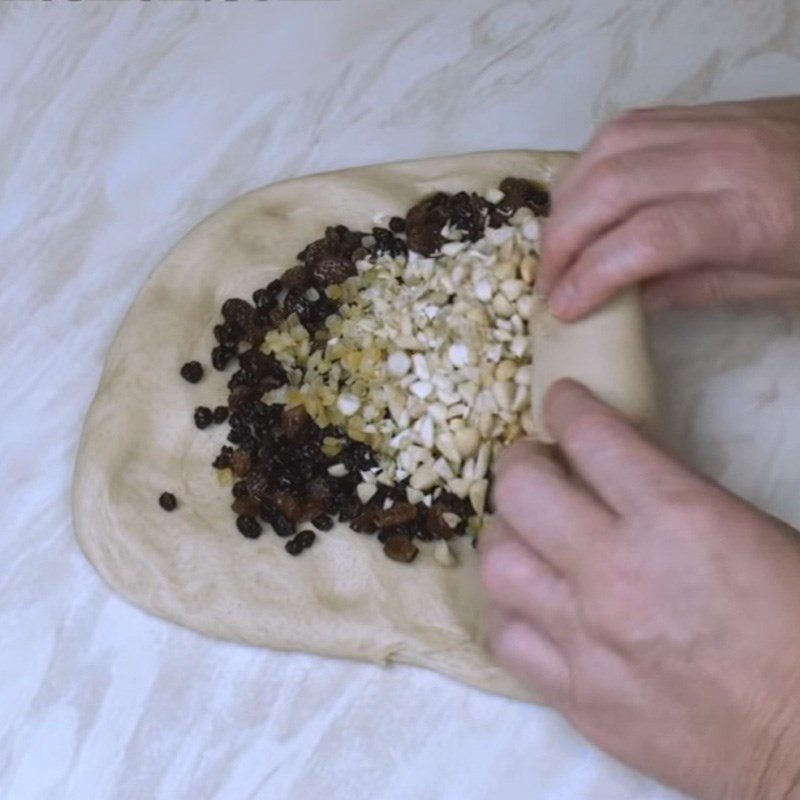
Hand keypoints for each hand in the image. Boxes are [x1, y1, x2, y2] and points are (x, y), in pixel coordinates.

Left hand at [480, 380, 799, 799]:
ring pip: (498, 564)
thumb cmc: (798, 626)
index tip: (561, 402)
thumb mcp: (747, 530)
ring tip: (528, 537)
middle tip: (534, 466)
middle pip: (520, 492)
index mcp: (675, 518)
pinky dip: (510, 613)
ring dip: (507, 538)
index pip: (589, 436)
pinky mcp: (577, 697)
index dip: (567, 406)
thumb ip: (670, 495)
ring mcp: (587, 638)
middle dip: (519, 464)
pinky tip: (531, 607)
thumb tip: (613, 470)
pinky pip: (506, 640)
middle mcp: (615, 572)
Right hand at [538, 97, 799, 317]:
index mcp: (753, 215)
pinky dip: (592, 163)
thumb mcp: (780, 287)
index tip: (563, 310)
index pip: (646, 239)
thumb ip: (697, 288)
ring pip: (610, 147)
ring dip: (568, 198)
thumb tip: (627, 298)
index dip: (591, 276)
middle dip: (562, 239)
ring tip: (558, 242)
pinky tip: (585, 198)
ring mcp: (716, 125)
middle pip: (613, 186)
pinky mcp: (709, 110)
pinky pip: (629, 125)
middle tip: (548, 280)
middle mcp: (726, 159)